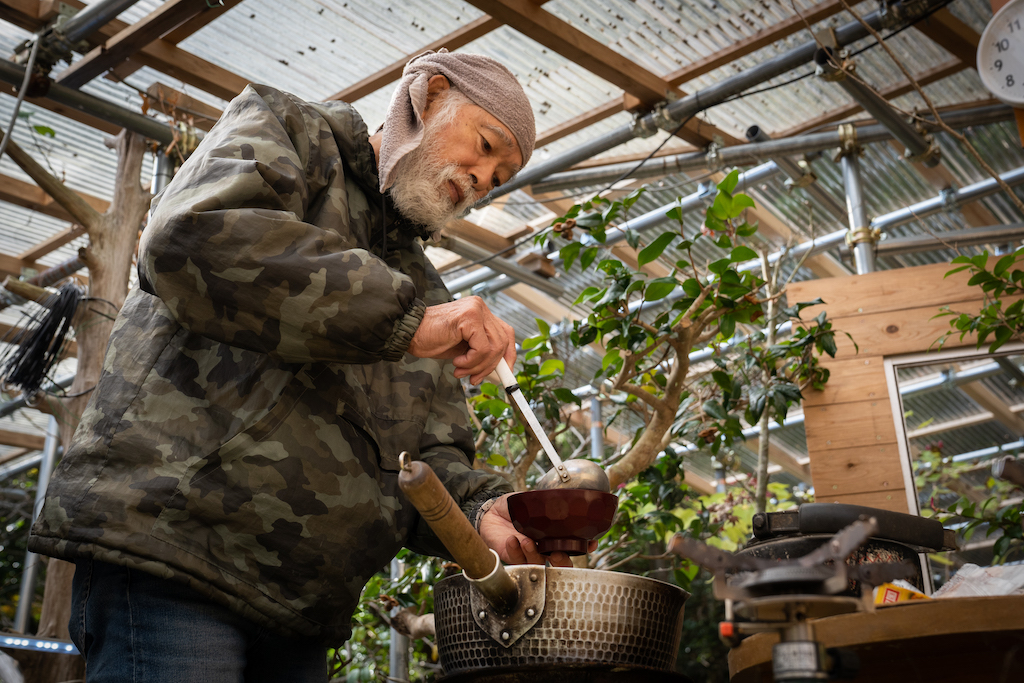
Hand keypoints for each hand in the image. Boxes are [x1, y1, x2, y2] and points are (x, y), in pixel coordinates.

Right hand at [408, 297, 515, 384]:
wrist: (410, 333)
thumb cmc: (432, 338)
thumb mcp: (463, 347)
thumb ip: (482, 351)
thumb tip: (502, 367)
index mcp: (481, 312)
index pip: (506, 333)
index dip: (509, 355)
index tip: (506, 373)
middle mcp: (480, 307)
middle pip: (502, 342)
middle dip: (490, 366)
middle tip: (474, 377)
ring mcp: (476, 310)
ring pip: (493, 348)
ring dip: (478, 366)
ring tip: (461, 369)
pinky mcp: (469, 318)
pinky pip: (482, 349)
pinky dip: (471, 361)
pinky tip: (457, 361)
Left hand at [478, 494, 595, 567]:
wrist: (491, 512)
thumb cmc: (514, 507)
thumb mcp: (532, 501)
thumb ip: (546, 501)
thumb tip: (561, 494)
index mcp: (553, 534)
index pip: (573, 545)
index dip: (584, 546)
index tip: (590, 543)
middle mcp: (544, 547)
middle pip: (560, 564)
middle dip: (562, 562)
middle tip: (557, 553)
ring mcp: (529, 554)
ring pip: (539, 564)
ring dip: (535, 554)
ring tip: (528, 541)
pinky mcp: (513, 557)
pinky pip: (517, 559)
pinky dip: (516, 551)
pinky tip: (512, 539)